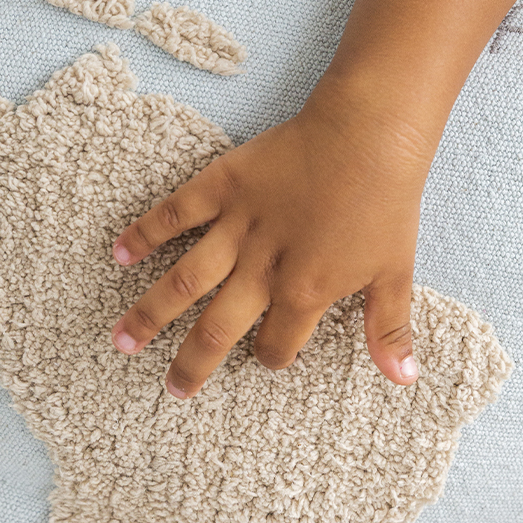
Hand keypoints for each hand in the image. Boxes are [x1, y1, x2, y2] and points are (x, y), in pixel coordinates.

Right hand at [109, 79, 433, 396]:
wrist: (368, 134)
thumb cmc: (386, 203)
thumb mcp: (396, 272)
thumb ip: (389, 328)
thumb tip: (403, 378)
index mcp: (303, 293)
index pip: (277, 344)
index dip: (272, 356)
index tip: (264, 355)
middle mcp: (262, 268)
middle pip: (218, 328)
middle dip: (192, 364)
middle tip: (172, 388)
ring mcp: (238, 227)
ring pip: (185, 280)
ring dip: (151, 313)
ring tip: (122, 341)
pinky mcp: (223, 185)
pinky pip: (177, 213)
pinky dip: (145, 232)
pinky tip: (119, 253)